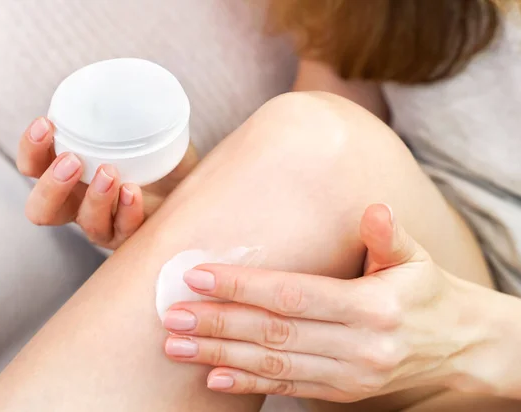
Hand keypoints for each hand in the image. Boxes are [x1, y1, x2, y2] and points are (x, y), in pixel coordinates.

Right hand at [17, 117, 197, 248]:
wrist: (191, 184)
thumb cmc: (160, 156)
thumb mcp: (143, 128)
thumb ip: (131, 111)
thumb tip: (135, 81)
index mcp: (68, 175)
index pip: (33, 166)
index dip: (31, 148)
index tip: (46, 123)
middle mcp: (79, 204)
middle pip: (41, 209)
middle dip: (51, 185)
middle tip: (72, 161)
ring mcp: (104, 225)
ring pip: (84, 223)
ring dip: (94, 197)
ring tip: (110, 173)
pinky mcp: (130, 238)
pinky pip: (122, 231)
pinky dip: (126, 211)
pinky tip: (133, 191)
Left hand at [162, 204, 495, 401]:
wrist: (461, 347)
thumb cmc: (429, 294)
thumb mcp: (417, 259)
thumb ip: (389, 236)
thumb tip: (374, 209)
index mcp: (373, 307)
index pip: (293, 295)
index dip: (243, 286)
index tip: (199, 276)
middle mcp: (359, 347)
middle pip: (274, 333)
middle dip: (218, 324)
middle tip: (172, 315)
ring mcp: (350, 376)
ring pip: (275, 364)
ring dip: (222, 356)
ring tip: (178, 348)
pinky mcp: (344, 393)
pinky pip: (290, 389)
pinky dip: (251, 385)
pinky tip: (215, 379)